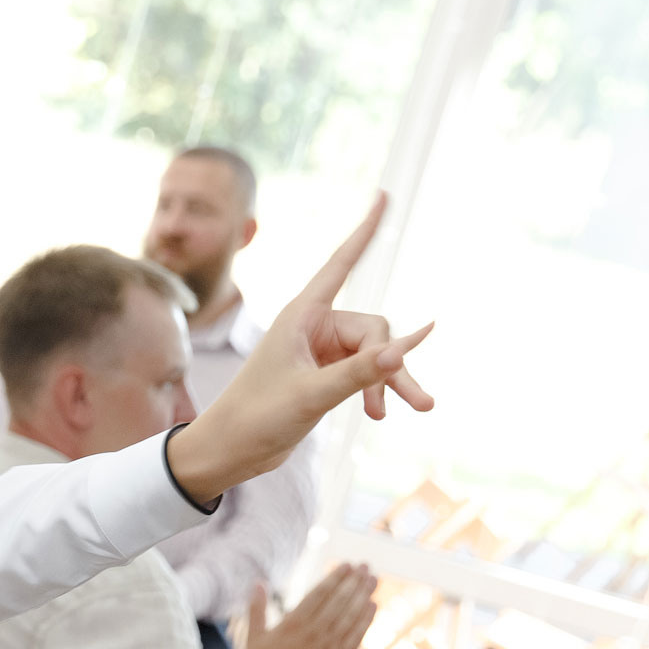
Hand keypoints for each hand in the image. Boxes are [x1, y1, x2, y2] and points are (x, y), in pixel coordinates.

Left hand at [168, 193, 433, 502]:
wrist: (228, 452)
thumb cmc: (255, 418)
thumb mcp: (310, 395)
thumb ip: (360, 373)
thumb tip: (406, 348)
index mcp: (301, 316)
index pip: (340, 263)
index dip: (364, 230)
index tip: (383, 196)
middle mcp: (313, 327)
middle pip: (374, 329)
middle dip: (392, 363)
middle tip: (415, 403)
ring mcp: (321, 351)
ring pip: (376, 353)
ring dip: (391, 381)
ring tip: (419, 408)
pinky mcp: (325, 374)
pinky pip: (366, 371)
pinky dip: (376, 390)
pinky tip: (382, 413)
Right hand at [240, 564, 377, 648]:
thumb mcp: (253, 639)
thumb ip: (256, 610)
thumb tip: (258, 583)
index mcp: (292, 625)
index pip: (319, 594)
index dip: (335, 578)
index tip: (347, 565)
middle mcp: (313, 634)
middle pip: (339, 601)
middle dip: (354, 581)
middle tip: (365, 566)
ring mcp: (328, 648)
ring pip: (351, 616)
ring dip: (363, 595)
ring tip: (373, 579)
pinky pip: (356, 636)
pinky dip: (366, 619)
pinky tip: (373, 606)